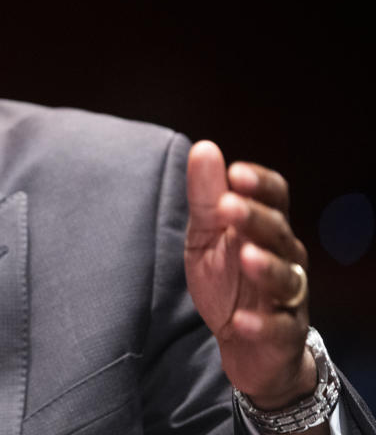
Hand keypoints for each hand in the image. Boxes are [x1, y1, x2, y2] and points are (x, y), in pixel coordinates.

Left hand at [184, 141, 317, 410]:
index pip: (275, 197)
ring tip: (245, 256)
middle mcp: (285, 256)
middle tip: (228, 205)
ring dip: (266, 266)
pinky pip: (278, 328)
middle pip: (278, 232)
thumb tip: (203, 148)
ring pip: (286, 278)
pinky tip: (240, 322)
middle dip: (255, 218)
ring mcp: (288, 296)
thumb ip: (206, 197)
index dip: (260, 184)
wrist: (245, 344)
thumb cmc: (228, 280)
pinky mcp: (284, 334)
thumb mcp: (207, 236)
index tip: (236, 172)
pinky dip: (260, 325)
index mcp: (266, 228)